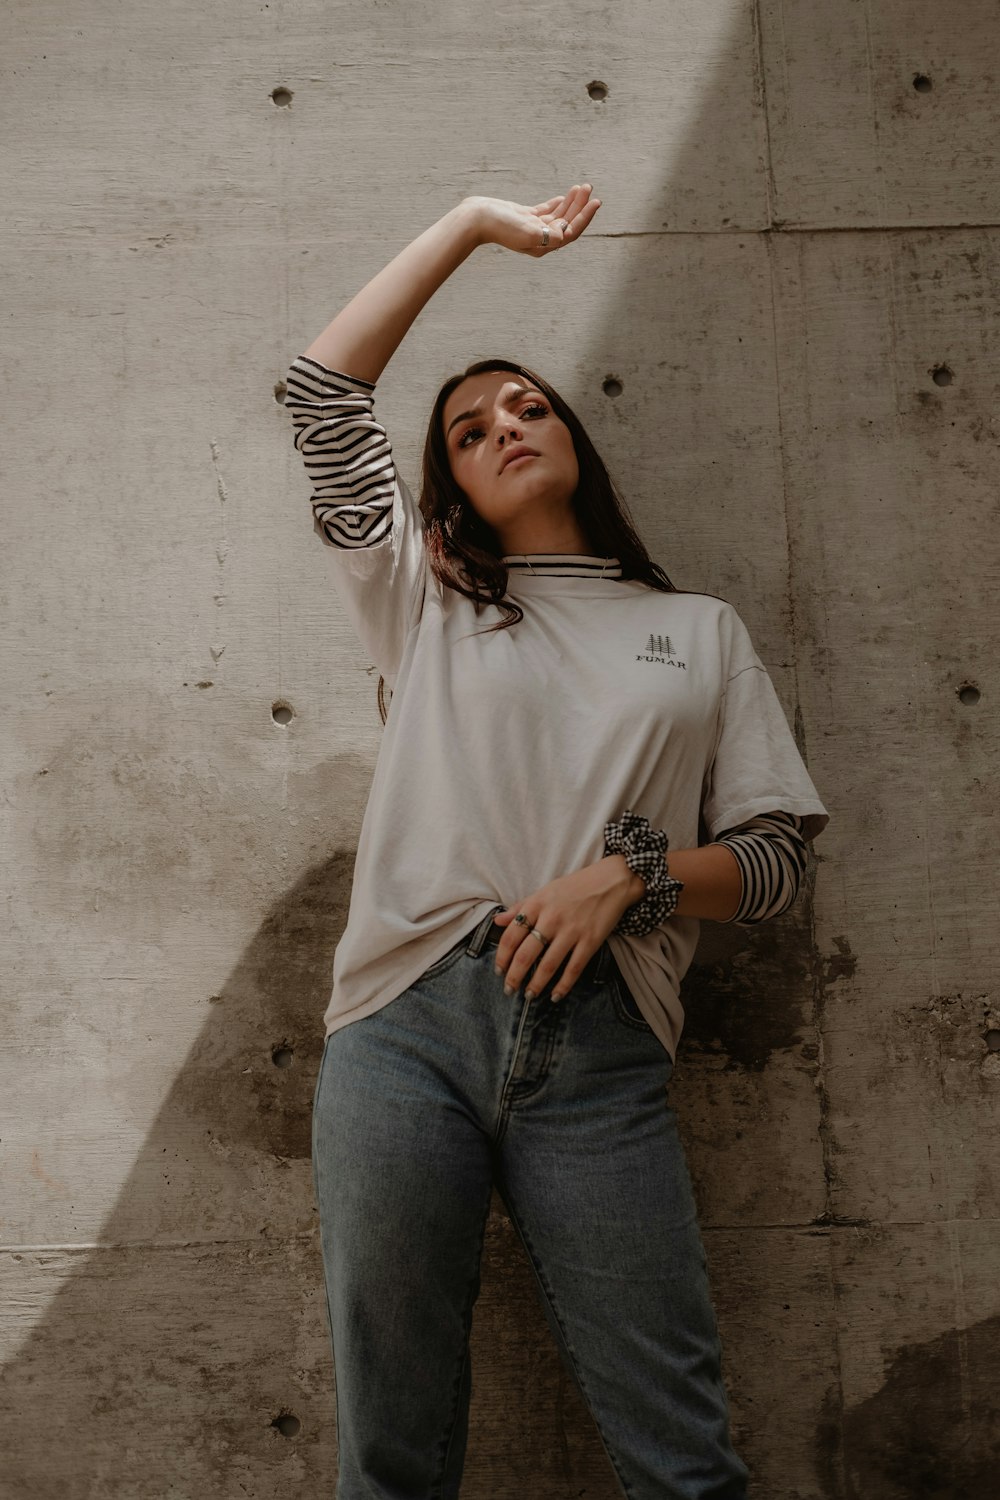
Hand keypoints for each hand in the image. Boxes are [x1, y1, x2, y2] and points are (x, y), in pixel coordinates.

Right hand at [466, 184, 601, 256]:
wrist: (476, 219)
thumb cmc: (500, 226)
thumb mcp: (526, 231)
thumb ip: (548, 234)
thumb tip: (565, 234)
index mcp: (543, 245)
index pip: (571, 231)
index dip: (585, 217)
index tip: (595, 201)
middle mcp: (540, 239)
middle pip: (567, 222)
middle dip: (580, 206)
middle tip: (588, 188)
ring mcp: (532, 228)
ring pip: (558, 215)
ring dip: (570, 202)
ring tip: (580, 188)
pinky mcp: (524, 218)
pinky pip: (546, 212)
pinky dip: (556, 204)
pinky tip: (563, 196)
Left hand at [492, 855, 641, 1001]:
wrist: (611, 881)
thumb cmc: (574, 886)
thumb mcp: (544, 891)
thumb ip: (520, 907)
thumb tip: (497, 921)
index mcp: (537, 905)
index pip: (511, 936)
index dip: (502, 957)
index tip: (499, 971)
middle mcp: (551, 918)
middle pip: (526, 954)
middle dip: (515, 976)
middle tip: (509, 989)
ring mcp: (572, 930)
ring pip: (548, 965)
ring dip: (536, 985)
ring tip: (529, 996)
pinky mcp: (591, 940)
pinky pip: (574, 968)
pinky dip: (564, 985)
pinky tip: (555, 996)